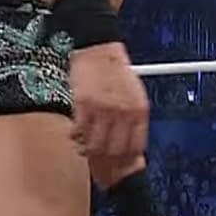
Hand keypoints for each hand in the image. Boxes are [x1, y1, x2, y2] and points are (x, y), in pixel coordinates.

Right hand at [68, 43, 147, 160]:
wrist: (99, 50)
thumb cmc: (116, 71)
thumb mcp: (136, 95)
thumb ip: (134, 119)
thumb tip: (130, 144)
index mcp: (139, 110)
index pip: (135, 147)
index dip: (125, 161)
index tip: (118, 164)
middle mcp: (123, 111)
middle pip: (115, 151)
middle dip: (105, 161)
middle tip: (98, 160)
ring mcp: (103, 109)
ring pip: (95, 146)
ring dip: (88, 152)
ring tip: (85, 148)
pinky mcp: (83, 105)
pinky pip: (79, 132)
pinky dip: (76, 138)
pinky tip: (76, 135)